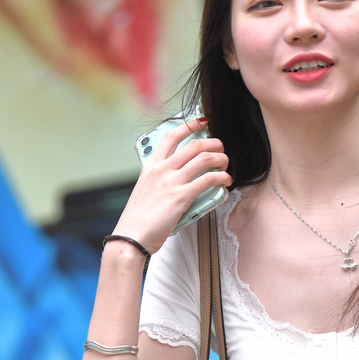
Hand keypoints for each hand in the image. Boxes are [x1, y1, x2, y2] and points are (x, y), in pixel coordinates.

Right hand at [112, 119, 231, 253]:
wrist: (132, 236)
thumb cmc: (138, 218)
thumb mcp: (145, 189)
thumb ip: (160, 179)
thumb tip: (179, 177)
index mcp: (151, 166)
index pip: (171, 136)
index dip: (190, 125)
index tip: (202, 122)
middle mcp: (162, 170)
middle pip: (194, 145)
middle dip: (214, 143)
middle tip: (221, 150)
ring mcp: (172, 182)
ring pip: (205, 159)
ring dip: (221, 159)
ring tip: (225, 166)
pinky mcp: (181, 197)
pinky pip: (208, 180)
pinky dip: (221, 178)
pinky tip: (225, 182)